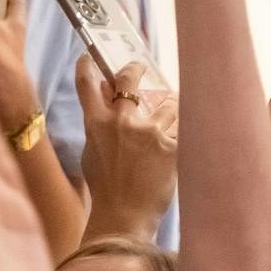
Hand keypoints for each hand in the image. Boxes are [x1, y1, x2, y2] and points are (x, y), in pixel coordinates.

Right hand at [78, 57, 178, 237]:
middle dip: (134, 70)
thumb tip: (100, 99)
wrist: (125, 213)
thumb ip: (95, 124)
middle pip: (129, 81)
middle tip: (139, 68)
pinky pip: (181, 125)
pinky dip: (182, 125)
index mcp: (96, 123)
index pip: (86, 84)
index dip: (86, 66)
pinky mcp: (171, 146)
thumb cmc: (105, 186)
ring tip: (170, 106)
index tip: (89, 57)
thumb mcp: (91, 150)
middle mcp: (121, 122)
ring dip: (167, 102)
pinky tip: (184, 129)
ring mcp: (148, 132)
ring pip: (165, 102)